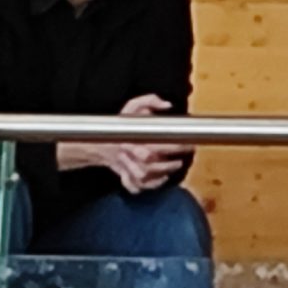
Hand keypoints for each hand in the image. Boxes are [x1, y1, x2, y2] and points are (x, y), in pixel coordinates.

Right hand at [58, 94, 191, 193]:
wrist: (99, 140)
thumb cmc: (122, 124)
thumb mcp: (133, 106)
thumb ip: (150, 100)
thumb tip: (167, 105)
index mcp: (133, 137)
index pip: (156, 145)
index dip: (175, 146)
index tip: (188, 144)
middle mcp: (129, 153)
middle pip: (149, 166)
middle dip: (168, 165)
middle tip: (180, 160)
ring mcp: (126, 166)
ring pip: (143, 178)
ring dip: (160, 176)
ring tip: (172, 168)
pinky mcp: (124, 175)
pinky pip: (134, 186)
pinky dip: (147, 186)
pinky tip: (160, 179)